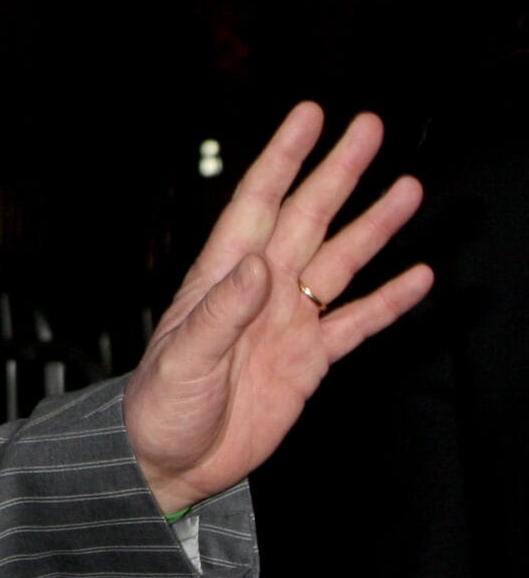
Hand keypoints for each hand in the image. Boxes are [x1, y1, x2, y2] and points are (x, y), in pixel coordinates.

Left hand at [124, 103, 430, 514]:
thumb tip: (257, 264)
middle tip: (369, 128)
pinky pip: (356, 323)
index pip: (257, 203)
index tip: (309, 115)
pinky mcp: (309, 362)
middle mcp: (260, 290)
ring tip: (408, 188)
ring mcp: (288, 322)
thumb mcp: (181, 359)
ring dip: (373, 227)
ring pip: (340, 262)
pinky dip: (388, 301)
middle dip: (338, 173)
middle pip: (308, 218)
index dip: (283, 158)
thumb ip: (220, 312)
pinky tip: (418, 276)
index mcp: (221, 277)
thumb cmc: (159, 406)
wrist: (170, 461)